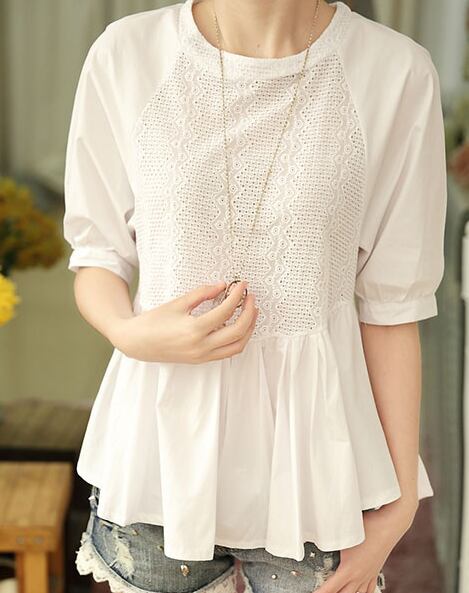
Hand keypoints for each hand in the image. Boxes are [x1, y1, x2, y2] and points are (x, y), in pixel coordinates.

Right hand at [109, 280, 258, 362]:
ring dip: (248, 329)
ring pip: (237, 346)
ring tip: (251, 312)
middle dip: (249, 312)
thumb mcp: (177, 303)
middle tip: (250, 297)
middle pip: (238, 331)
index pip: (225, 312)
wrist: (137, 343)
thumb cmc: (153, 321)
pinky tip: (238, 326)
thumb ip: (202, 294)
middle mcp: (201, 346)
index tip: (241, 285)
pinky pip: (228, 352)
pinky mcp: (201, 360)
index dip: (237, 296)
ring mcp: (202, 356)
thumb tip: (222, 286)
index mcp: (194, 330)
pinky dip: (238, 339)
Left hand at [314, 497, 417, 592]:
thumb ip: (331, 537)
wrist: (390, 524)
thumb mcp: (345, 532)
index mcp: (349, 569)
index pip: (330, 588)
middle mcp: (359, 576)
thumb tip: (318, 534)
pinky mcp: (375, 571)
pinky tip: (358, 592)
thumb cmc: (369, 526)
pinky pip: (368, 590)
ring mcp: (368, 575)